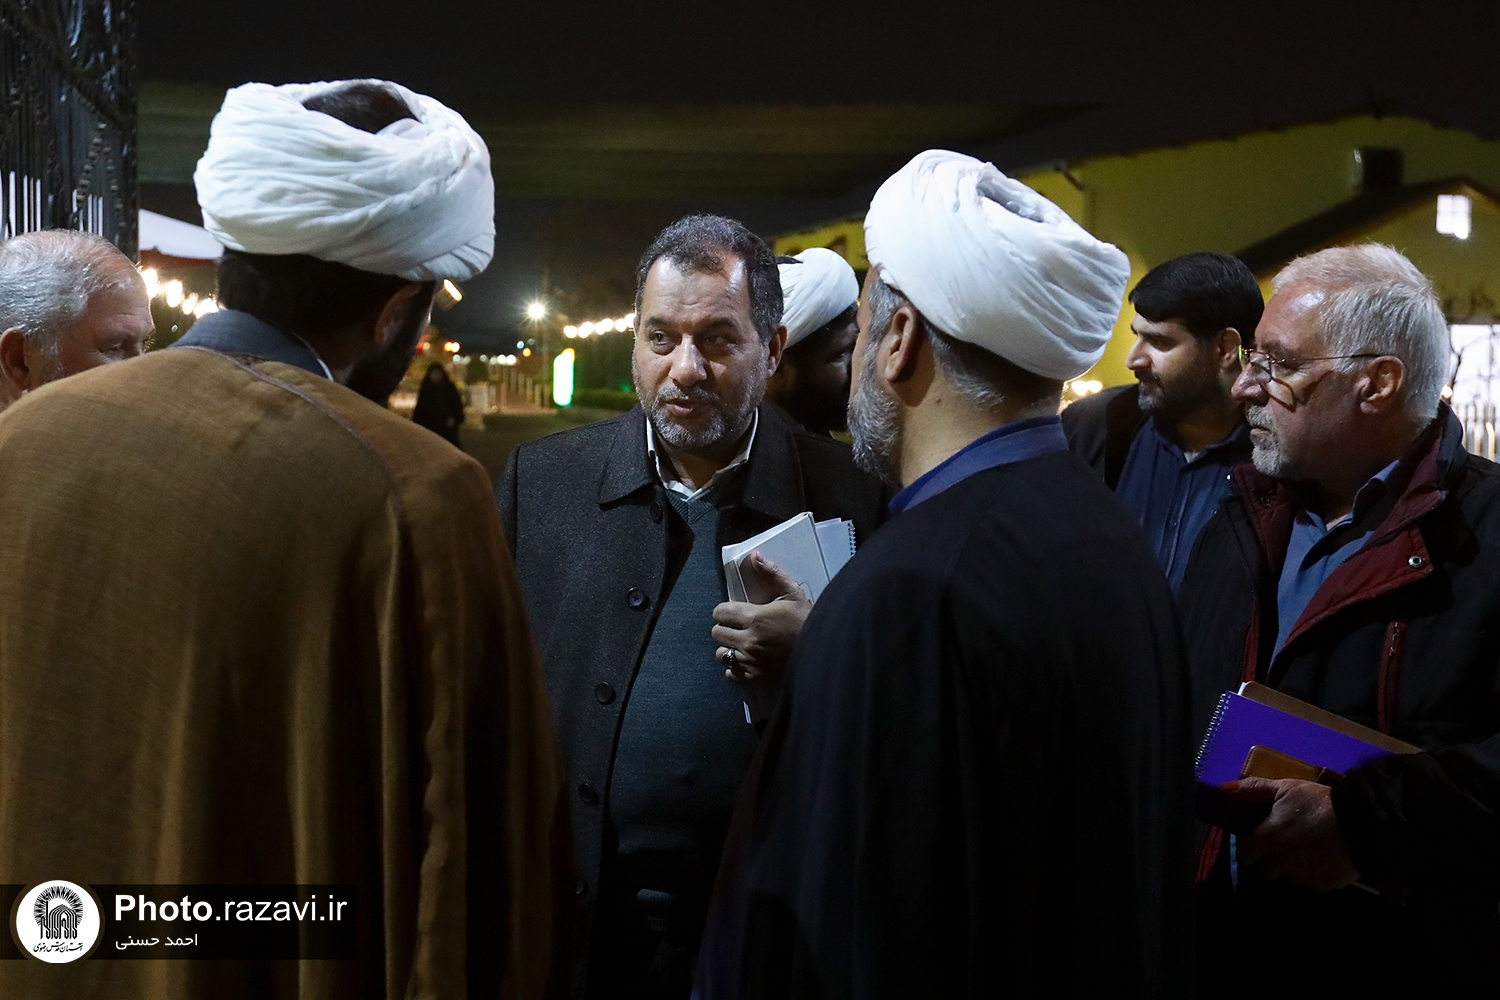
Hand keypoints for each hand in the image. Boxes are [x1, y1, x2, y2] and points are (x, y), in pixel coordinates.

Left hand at [712, 552, 811, 691]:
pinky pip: (731, 673)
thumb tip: (754, 556)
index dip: (726, 610)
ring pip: (721, 654)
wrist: (824, 652)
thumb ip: (772, 574)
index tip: (736, 610)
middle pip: (717, 633)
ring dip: (729, 647)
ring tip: (743, 643)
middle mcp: (748, 640)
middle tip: (740, 626)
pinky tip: (746, 660)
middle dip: (726, 627)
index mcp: (755, 617)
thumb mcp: (793, 593)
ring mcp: (750, 661)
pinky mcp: (755, 677)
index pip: (720, 612)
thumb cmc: (808, 621)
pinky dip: (735, 667)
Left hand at [1222, 777, 1359, 891]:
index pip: (1246, 854)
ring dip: (1292, 866)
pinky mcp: (1324, 886)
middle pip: (1266, 869)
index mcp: (1267, 841)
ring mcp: (1303, 877)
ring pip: (1289, 876)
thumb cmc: (1316, 802)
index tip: (1260, 837)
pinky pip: (1312, 883)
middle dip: (1270, 858)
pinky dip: (1314, 873)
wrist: (1361, 822)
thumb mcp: (1284, 788)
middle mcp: (1281, 863)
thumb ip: (1252, 790)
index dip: (1251, 846)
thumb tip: (1223, 789)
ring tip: (1306, 847)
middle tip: (1284, 841)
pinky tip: (1324, 857)